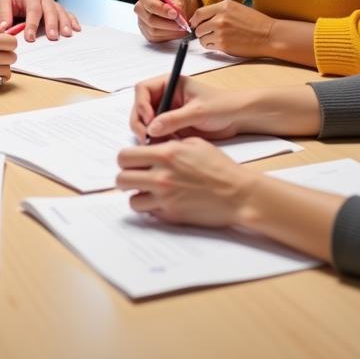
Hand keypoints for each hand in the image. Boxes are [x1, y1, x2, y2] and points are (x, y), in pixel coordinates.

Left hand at [0, 0, 80, 41]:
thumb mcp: (5, 0)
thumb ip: (4, 14)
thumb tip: (4, 28)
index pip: (32, 10)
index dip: (31, 24)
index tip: (30, 37)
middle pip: (50, 10)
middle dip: (52, 24)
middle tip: (52, 37)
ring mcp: (52, 2)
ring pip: (61, 11)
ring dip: (65, 23)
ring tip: (67, 34)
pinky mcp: (58, 7)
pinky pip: (67, 12)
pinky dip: (73, 20)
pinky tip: (77, 29)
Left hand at [116, 138, 254, 227]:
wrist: (238, 194)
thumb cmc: (220, 167)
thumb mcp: (194, 143)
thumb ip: (168, 144)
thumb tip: (151, 146)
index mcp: (166, 153)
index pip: (125, 156)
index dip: (126, 159)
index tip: (132, 161)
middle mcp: (161, 176)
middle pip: (121, 179)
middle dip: (126, 177)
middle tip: (135, 177)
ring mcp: (165, 198)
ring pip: (132, 200)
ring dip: (138, 195)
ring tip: (148, 192)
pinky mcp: (172, 215)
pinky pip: (149, 213)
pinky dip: (151, 209)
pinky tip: (162, 202)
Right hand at [129, 74, 244, 142]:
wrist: (238, 118)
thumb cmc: (222, 106)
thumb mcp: (198, 111)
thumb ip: (174, 119)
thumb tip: (151, 128)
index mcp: (169, 84)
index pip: (143, 90)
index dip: (141, 105)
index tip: (149, 120)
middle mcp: (165, 97)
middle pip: (140, 108)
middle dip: (140, 122)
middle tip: (146, 138)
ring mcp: (168, 113)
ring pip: (145, 123)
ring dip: (148, 134)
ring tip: (159, 144)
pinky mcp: (172, 127)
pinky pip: (157, 135)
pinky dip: (157, 142)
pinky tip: (168, 146)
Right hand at [135, 0, 198, 42]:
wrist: (175, 7)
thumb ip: (178, 0)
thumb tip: (178, 11)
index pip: (150, 4)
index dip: (162, 10)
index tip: (175, 14)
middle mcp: (141, 9)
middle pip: (150, 20)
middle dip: (168, 23)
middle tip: (183, 23)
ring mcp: (143, 23)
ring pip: (154, 31)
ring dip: (171, 31)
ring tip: (183, 27)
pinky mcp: (148, 34)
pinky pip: (157, 38)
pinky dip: (170, 36)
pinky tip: (178, 31)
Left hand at [190, 0, 277, 56]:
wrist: (269, 36)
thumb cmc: (256, 23)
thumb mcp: (237, 9)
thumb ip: (220, 11)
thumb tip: (204, 18)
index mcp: (224, 6)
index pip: (199, 13)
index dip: (194, 20)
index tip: (194, 24)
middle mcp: (220, 17)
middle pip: (198, 26)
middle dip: (200, 32)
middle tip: (207, 34)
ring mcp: (221, 31)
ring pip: (202, 38)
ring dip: (206, 40)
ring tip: (217, 40)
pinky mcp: (224, 44)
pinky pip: (209, 46)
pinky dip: (212, 46)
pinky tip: (222, 44)